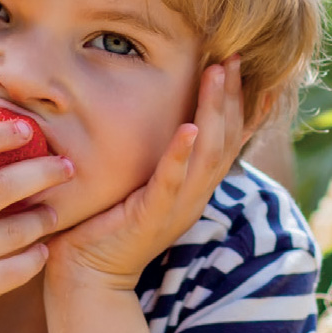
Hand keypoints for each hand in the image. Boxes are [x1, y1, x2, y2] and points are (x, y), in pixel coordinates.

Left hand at [45, 57, 245, 291]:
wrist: (86, 276)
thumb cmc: (104, 227)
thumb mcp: (138, 186)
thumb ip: (153, 159)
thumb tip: (153, 118)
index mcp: (193, 188)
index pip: (228, 140)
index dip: (241, 104)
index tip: (245, 67)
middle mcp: (194, 196)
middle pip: (226, 139)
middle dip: (232, 95)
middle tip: (235, 56)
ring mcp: (176, 207)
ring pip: (208, 153)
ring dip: (215, 110)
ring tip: (219, 74)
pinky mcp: (152, 217)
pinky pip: (171, 181)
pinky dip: (181, 153)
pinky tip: (189, 127)